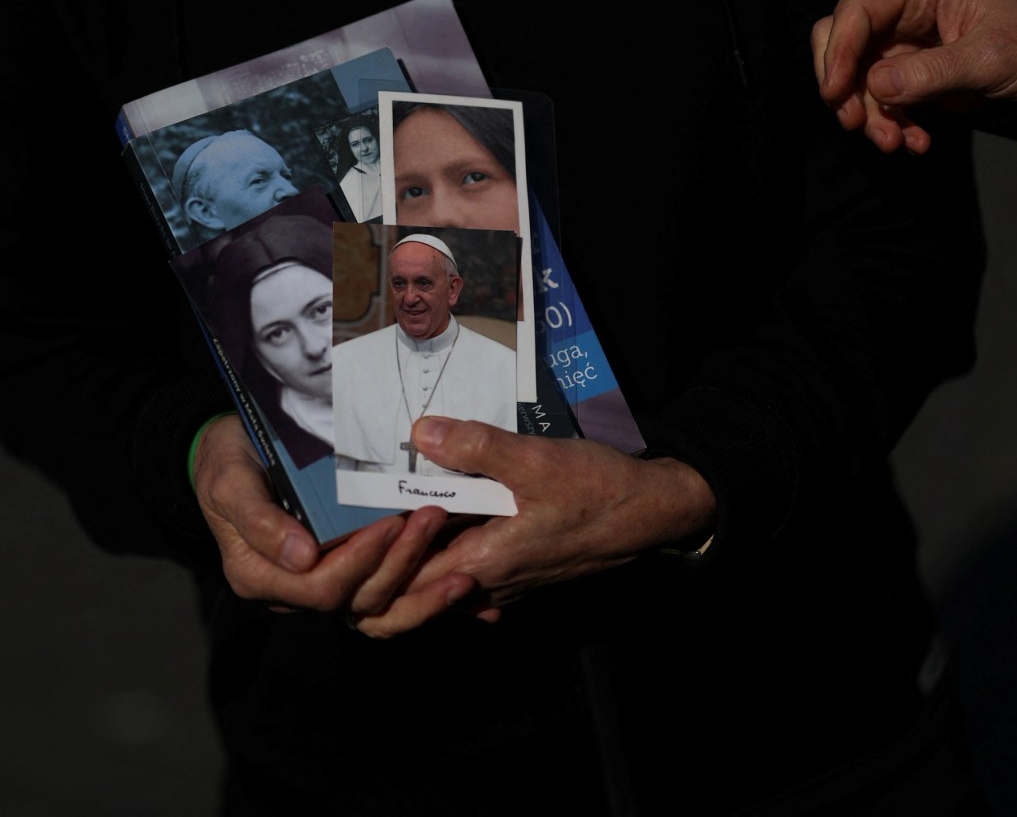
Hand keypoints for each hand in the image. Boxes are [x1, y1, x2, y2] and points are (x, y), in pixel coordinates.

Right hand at [192, 416, 476, 632]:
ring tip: (464, 576)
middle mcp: (294, 592)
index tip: (389, 524)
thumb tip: (301, 558)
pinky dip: (424, 598)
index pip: (320, 587)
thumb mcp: (229, 482)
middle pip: (356, 601)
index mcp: (261, 577)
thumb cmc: (227, 464)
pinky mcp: (349, 574)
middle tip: (432, 520)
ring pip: (378, 611)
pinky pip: (388, 599)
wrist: (231, 455)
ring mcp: (324, 586)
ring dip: (422, 595)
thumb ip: (259, 519)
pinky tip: (463, 589)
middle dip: (398, 566)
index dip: (358, 561)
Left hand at [385, 416, 715, 623]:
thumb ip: (476, 447)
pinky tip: (444, 510)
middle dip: (386, 550)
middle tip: (372, 502)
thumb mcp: (536, 460)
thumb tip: (421, 431)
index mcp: (482, 563)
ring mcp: (502, 583)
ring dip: (415, 544)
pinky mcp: (516, 572)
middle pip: (411, 584)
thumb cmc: (598, 491)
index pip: (400, 580)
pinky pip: (463, 568)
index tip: (363, 507)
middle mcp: (486, 585)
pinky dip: (444, 544)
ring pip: (436, 576)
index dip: (373, 551)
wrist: (653, 511)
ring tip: (402, 498)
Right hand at [811, 0, 1016, 153]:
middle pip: (841, 39)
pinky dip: (891, 124)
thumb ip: (933, 71)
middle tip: (853, 121)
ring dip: (870, 115)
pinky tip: (915, 142)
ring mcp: (901, 45)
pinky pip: (879, 101)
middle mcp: (902, 14)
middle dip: (842, 84)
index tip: (836, 92)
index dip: (840, 49)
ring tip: (894, 143)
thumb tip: (875, 85)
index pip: (858, 10)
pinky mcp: (906, 75)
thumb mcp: (988, 59)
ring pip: (856, 78)